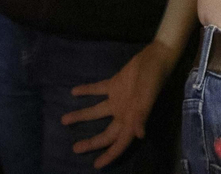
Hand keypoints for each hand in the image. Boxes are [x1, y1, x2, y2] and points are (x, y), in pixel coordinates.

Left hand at [64, 41, 177, 167]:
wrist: (156, 57)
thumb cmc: (152, 79)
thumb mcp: (147, 98)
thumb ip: (141, 115)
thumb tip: (139, 135)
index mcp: (132, 119)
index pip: (120, 142)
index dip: (109, 155)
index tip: (96, 165)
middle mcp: (124, 113)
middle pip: (106, 133)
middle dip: (92, 142)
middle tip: (75, 148)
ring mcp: (118, 99)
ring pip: (97, 112)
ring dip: (81, 116)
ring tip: (64, 120)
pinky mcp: (115, 85)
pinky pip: (98, 90)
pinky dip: (86, 91)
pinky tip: (74, 92)